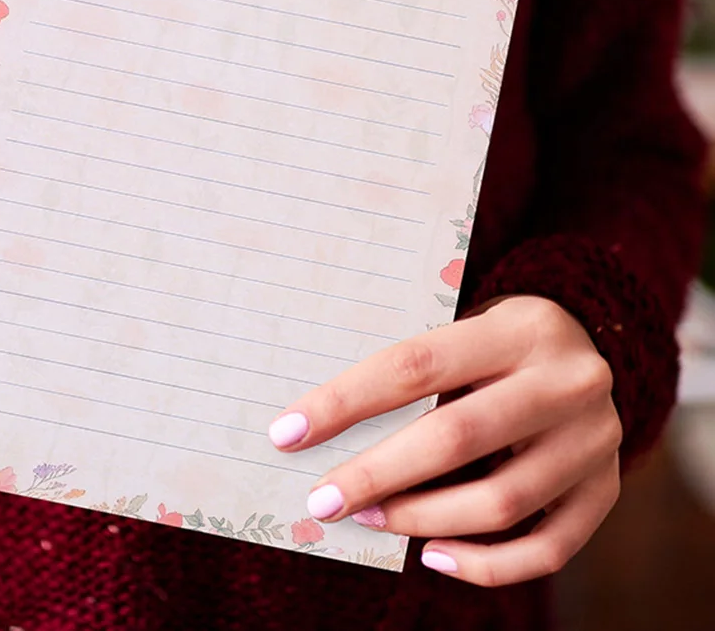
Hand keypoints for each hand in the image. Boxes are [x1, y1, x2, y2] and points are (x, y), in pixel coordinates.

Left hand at [268, 296, 621, 585]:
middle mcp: (565, 382)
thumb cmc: (497, 343)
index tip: (288, 433)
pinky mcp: (605, 489)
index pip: (414, 366)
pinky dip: (484, 565)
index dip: (345, 403)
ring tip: (370, 518)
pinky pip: (546, 549)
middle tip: (323, 500)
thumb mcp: (466, 333)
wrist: (596, 344)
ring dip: (422, 520)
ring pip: (500, 502)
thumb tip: (322, 430)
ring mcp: (593, 440)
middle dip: (376, 474)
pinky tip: (434, 555)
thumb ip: (413, 374)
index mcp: (517, 328)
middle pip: (456, 438)